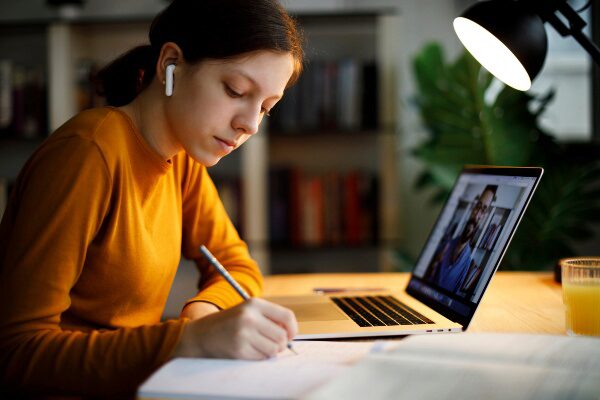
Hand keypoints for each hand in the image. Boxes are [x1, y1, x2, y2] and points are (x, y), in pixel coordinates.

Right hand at [171, 298, 296, 359]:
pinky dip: (259, 357)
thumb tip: (290, 334)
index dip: (292, 329)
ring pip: (274, 349)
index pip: (287, 316)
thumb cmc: (230, 323)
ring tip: (259, 347)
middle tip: (271, 344)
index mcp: (255, 304)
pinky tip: (249, 350)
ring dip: (270, 351)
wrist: (202, 334)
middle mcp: (249, 317)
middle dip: (280, 343)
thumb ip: (269, 318)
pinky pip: (262, 357)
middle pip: (282, 336)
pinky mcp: (239, 349)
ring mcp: (244, 333)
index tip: (290, 335)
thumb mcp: (248, 311)